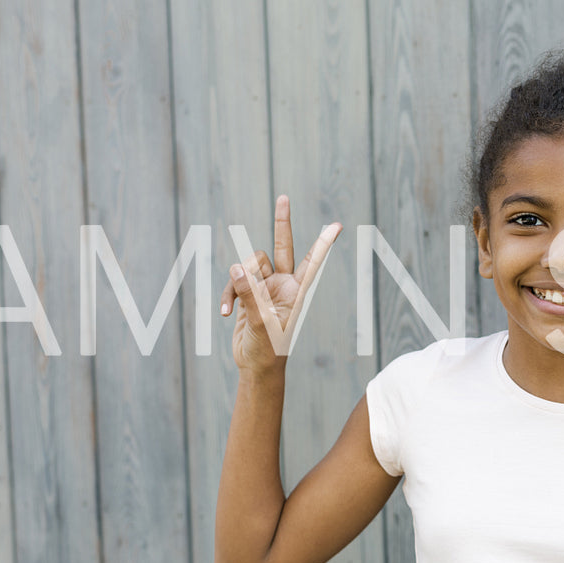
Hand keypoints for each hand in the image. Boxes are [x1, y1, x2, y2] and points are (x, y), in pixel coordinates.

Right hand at [221, 194, 340, 375]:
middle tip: (284, 197)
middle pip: (282, 246)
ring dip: (238, 281)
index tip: (337, 225)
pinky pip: (235, 281)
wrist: (256, 365)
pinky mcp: (248, 292)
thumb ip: (249, 294)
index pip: (312, 262)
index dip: (323, 244)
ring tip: (236, 306)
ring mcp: (264, 286)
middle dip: (281, 222)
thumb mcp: (261, 323)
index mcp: (296, 291)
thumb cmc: (268, 350)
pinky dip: (229, 293)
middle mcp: (282, 284)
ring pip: (249, 264)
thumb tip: (237, 267)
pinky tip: (226, 313)